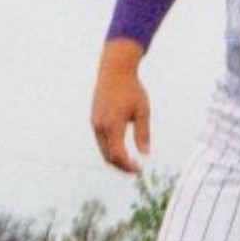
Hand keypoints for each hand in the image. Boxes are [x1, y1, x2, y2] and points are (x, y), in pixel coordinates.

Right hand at [91, 38, 150, 174]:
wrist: (114, 70)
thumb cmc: (132, 89)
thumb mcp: (143, 111)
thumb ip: (143, 133)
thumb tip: (145, 154)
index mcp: (113, 124)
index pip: (118, 155)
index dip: (128, 166)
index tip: (140, 169)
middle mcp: (100, 126)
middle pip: (108, 157)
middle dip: (122, 166)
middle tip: (136, 170)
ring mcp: (95, 123)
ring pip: (103, 150)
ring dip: (115, 159)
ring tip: (130, 163)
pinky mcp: (94, 120)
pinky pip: (101, 141)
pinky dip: (110, 149)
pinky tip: (122, 150)